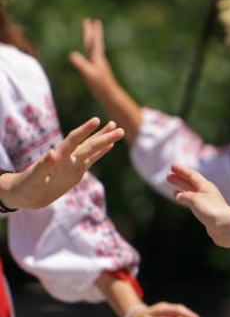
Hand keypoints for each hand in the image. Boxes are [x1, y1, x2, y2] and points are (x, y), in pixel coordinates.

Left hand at [5, 118, 123, 209]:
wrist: (24, 195)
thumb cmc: (24, 186)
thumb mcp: (31, 178)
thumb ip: (42, 166)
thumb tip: (53, 153)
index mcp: (58, 157)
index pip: (73, 140)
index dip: (84, 130)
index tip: (96, 120)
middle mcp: (67, 159)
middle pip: (88, 145)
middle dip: (103, 136)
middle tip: (119, 128)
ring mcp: (73, 165)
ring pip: (91, 149)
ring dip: (103, 139)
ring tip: (116, 128)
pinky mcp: (76, 173)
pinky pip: (91, 160)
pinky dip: (100, 153)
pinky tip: (109, 146)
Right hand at [69, 18, 119, 96]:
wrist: (109, 94)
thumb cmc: (100, 85)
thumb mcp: (89, 73)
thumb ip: (81, 64)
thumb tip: (71, 54)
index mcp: (97, 57)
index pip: (94, 42)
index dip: (94, 31)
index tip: (94, 21)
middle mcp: (98, 58)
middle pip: (93, 42)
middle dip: (91, 31)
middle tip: (89, 20)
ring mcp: (97, 63)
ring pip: (93, 47)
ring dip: (91, 39)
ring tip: (90, 32)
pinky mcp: (96, 68)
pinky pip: (92, 55)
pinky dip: (90, 49)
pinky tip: (89, 51)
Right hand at [168, 164, 229, 247]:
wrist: (224, 225)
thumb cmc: (210, 209)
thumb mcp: (195, 199)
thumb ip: (185, 195)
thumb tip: (178, 195)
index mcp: (205, 186)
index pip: (192, 175)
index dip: (182, 170)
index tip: (172, 166)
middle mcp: (206, 192)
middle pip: (190, 182)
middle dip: (179, 178)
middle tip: (168, 175)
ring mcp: (205, 201)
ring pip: (190, 190)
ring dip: (180, 186)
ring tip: (172, 182)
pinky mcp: (204, 210)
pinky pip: (191, 199)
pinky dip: (183, 196)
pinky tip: (179, 197)